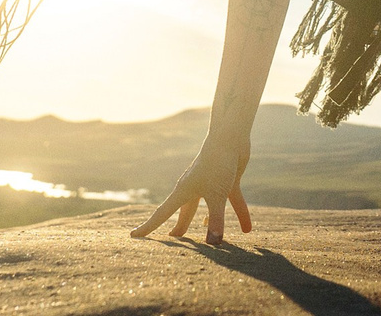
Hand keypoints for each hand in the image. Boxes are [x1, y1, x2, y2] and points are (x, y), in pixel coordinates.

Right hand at [130, 132, 252, 243]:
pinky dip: (239, 214)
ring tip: (207, 242)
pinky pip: (232, 202)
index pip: (161, 214)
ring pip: (207, 209)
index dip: (148, 227)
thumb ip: (217, 220)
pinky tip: (247, 229)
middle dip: (179, 228)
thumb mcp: (217, 195)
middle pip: (184, 213)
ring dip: (208, 224)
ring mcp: (211, 184)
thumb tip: (213, 244)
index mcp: (183, 192)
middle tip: (171, 243)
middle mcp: (194, 189)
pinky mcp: (227, 181)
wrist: (231, 136)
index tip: (132, 236)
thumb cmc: (218, 162)